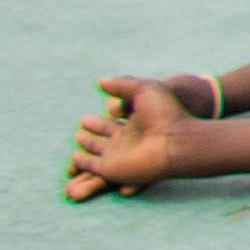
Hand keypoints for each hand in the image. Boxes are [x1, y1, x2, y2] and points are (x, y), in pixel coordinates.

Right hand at [69, 74, 204, 199]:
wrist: (174, 139)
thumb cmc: (165, 113)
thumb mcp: (144, 90)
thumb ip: (122, 85)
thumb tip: (101, 81)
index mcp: (134, 125)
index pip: (112, 123)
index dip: (100, 121)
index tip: (85, 117)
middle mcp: (126, 141)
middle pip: (102, 137)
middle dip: (91, 133)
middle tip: (81, 124)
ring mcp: (118, 155)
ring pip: (95, 150)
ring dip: (85, 148)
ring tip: (75, 143)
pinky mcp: (111, 168)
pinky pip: (91, 165)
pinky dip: (82, 162)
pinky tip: (74, 158)